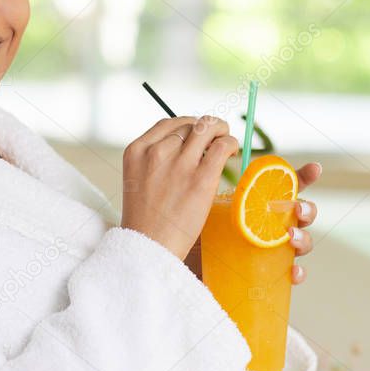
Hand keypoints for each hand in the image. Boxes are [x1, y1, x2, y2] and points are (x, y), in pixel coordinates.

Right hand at [121, 116, 238, 260]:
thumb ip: (156, 160)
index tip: (197, 135)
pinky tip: (232, 151)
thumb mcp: (139, 180)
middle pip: (189, 124)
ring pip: (207, 127)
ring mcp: (179, 164)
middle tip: (216, 137)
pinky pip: (222, 146)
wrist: (149, 247)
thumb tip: (189, 146)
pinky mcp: (201, 178)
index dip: (188, 125)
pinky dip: (231, 143)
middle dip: (206, 128)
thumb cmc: (146, 219)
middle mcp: (156, 152)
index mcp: (137, 151)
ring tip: (226, 141)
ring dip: (221, 130)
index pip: (168, 123)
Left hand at [185, 161, 321, 283]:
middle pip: (302, 214)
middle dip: (307, 209)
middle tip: (297, 209)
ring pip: (303, 242)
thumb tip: (214, 162)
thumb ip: (216, 190)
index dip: (304, 177)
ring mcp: (276, 250)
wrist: (194, 268)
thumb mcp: (208, 210)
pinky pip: (293, 273)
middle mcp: (274, 225)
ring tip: (290, 237)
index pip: (287, 188)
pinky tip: (293, 271)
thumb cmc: (203, 234)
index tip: (315, 168)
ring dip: (304, 238)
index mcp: (262, 206)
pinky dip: (299, 273)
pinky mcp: (272, 273)